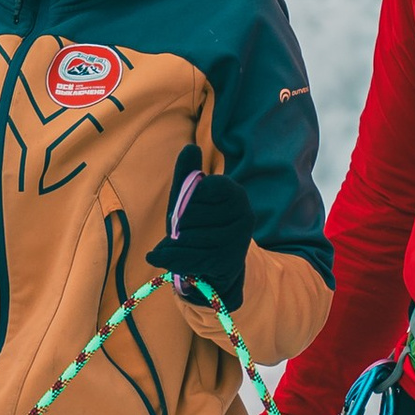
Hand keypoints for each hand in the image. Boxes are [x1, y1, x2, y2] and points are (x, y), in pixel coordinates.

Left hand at [150, 165, 257, 312]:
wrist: (213, 266)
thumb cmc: (198, 226)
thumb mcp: (189, 199)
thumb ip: (188, 174)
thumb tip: (190, 148)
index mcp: (235, 193)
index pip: (202, 187)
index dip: (187, 200)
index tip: (189, 207)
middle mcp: (244, 215)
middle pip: (190, 215)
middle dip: (178, 225)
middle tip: (185, 231)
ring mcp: (238, 240)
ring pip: (188, 238)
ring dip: (174, 243)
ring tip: (182, 245)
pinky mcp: (228, 262)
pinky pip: (189, 258)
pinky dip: (172, 258)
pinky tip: (171, 257)